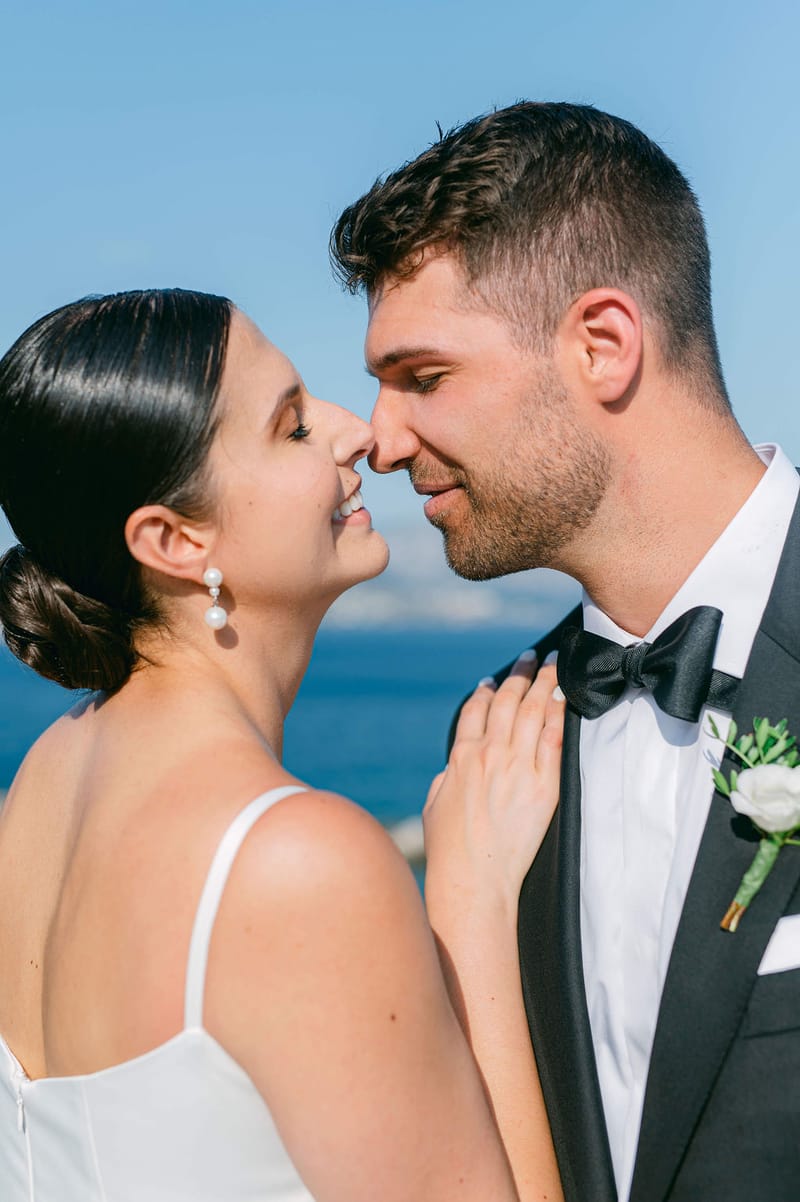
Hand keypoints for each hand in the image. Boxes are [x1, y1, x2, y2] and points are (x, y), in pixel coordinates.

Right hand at [423, 654, 564, 915]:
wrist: (474, 881)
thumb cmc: (449, 851)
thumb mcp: (434, 805)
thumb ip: (446, 777)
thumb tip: (454, 766)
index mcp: (460, 758)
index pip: (476, 710)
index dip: (487, 690)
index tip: (496, 679)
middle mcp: (489, 755)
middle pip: (508, 702)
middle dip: (521, 674)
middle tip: (533, 656)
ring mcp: (518, 768)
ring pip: (534, 712)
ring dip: (545, 683)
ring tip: (555, 664)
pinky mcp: (543, 786)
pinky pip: (555, 740)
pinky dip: (559, 714)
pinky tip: (564, 698)